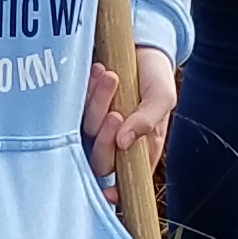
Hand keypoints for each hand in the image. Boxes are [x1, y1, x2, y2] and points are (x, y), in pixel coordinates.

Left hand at [88, 47, 177, 182]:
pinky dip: (88, 90)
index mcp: (142, 148)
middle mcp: (117, 142)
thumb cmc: (154, 75)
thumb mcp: (162, 96)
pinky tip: (99, 71)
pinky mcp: (82, 107)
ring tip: (111, 75)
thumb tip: (124, 143)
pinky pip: (75, 108)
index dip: (118, 193)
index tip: (109, 195)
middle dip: (106, 138)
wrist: (139, 43)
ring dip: (98, 104)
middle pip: (101, 161)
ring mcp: (97, 125)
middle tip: (116, 113)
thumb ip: (148, 120)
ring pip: (87, 131)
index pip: (128, 180)